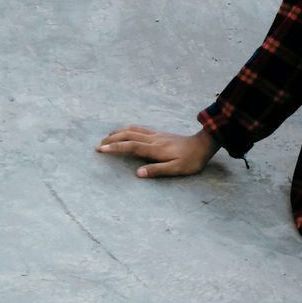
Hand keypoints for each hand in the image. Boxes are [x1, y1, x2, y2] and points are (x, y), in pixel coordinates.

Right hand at [96, 125, 219, 177]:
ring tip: (106, 137)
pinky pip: (140, 128)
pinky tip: (124, 131)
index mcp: (156, 149)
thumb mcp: (177, 169)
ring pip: (133, 130)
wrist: (204, 144)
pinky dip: (128, 129)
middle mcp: (153, 139)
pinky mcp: (160, 133)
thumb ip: (157, 170)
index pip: (130, 146)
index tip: (101, 149)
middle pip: (128, 136)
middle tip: (97, 145)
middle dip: (111, 139)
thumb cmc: (191, 160)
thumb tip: (138, 173)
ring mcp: (156, 134)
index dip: (115, 147)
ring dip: (118, 132)